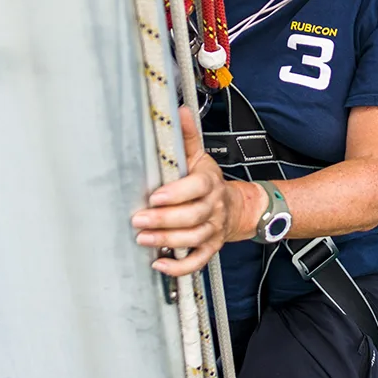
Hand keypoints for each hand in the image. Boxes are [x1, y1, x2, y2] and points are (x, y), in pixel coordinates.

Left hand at [131, 107, 257, 275]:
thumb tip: (179, 111)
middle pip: (193, 216)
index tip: (155, 196)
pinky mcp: (211, 248)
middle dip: (165, 220)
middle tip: (139, 220)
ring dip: (167, 242)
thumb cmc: (210, 181)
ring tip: (143, 239)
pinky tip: (159, 264)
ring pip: (194, 239)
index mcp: (209, 183)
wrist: (239, 207)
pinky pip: (198, 261)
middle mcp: (213, 207)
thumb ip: (188, 136)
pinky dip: (179, 267)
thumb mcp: (200, 157)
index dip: (177, 194)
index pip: (197, 188)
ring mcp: (213, 229)